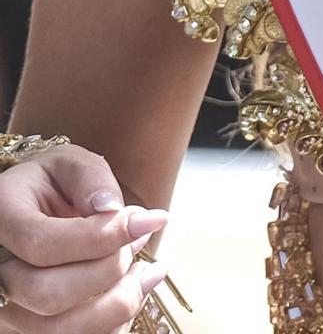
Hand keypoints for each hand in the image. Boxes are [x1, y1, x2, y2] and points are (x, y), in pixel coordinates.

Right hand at [0, 146, 168, 333]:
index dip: (102, 237)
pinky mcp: (27, 329)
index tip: (150, 220)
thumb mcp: (69, 163)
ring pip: (56, 331)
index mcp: (2, 219)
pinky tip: (131, 294)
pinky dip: (109, 327)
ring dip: (115, 306)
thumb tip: (113, 212)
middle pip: (48, 295)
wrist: (32, 210)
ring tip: (146, 273)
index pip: (44, 244)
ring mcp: (7, 307)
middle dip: (108, 272)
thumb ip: (91, 179)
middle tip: (139, 241)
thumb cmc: (51, 184)